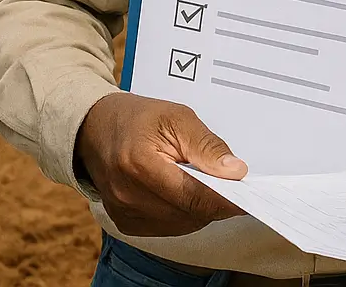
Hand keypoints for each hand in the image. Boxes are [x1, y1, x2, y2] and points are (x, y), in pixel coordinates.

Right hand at [75, 93, 246, 235]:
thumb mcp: (177, 118)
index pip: (193, 196)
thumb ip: (207, 146)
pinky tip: (184, 191)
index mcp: (139, 165)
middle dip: (216, 200)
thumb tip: (235, 171)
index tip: (250, 195)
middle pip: (190, 213)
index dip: (226, 199)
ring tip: (203, 180)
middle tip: (231, 181)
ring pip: (182, 224)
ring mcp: (123, 213)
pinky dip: (184, 213)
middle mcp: (127, 195)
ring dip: (201, 207)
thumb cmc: (138, 118)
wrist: (95, 129)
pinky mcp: (125, 223)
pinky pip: (168, 227)